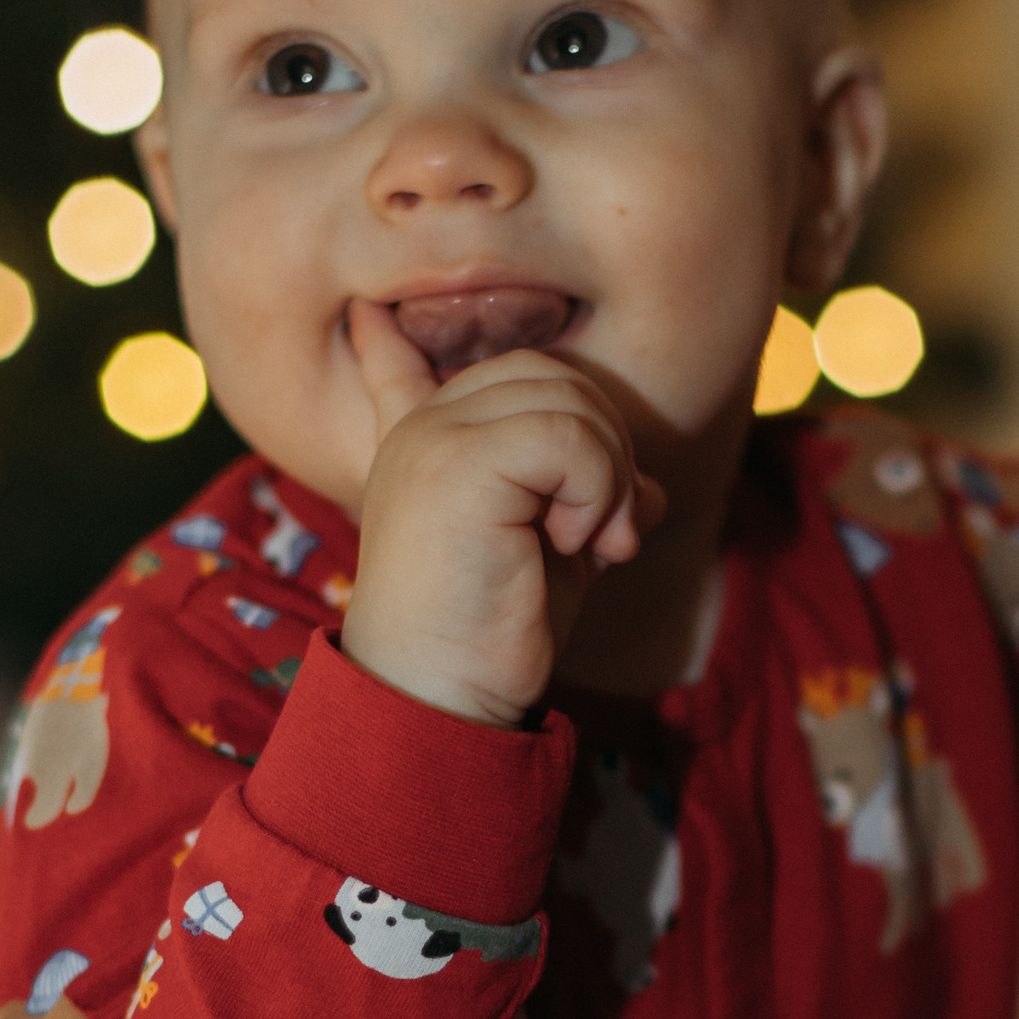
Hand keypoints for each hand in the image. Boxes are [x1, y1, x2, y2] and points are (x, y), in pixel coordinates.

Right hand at [338, 297, 666, 727]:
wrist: (443, 695)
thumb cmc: (492, 635)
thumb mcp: (549, 553)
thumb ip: (585, 502)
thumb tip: (652, 489)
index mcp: (422, 444)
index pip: (410, 367)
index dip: (392, 345)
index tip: (366, 322)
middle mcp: (421, 429)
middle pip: (550, 373)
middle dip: (606, 443)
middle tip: (608, 532)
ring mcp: (435, 437)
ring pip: (569, 398)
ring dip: (608, 473)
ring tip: (594, 544)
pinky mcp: (459, 462)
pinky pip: (569, 437)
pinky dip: (597, 489)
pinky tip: (573, 543)